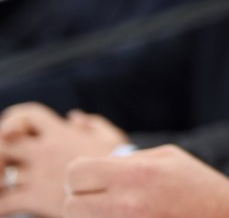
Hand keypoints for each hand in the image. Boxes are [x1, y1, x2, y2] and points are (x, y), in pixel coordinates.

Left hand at [0, 103, 128, 217]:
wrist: (123, 193)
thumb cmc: (120, 164)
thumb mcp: (112, 138)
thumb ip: (93, 124)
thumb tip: (74, 118)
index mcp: (62, 133)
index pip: (29, 114)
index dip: (14, 118)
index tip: (11, 131)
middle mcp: (45, 151)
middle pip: (4, 144)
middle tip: (3, 167)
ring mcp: (38, 175)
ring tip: (3, 187)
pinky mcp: (35, 199)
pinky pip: (3, 203)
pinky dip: (0, 207)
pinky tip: (4, 210)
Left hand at [64, 144, 228, 217]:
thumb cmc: (198, 187)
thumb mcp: (168, 157)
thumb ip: (129, 160)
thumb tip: (97, 167)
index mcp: (134, 174)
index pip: (75, 173)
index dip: (80, 175)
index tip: (92, 179)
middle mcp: (125, 204)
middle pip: (69, 205)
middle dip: (80, 201)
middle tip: (101, 199)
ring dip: (92, 217)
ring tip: (117, 211)